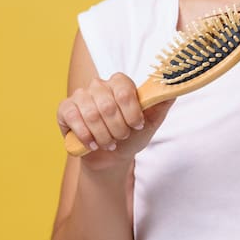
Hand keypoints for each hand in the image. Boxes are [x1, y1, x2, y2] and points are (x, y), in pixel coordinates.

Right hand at [57, 72, 174, 169]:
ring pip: (92, 114)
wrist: (110, 156)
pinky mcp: (65, 109)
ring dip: (103, 136)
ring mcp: (80, 95)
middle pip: (108, 106)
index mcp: (120, 82)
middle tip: (121, 138)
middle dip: (118, 129)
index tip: (137, 126)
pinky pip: (74, 118)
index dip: (132, 113)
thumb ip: (162, 102)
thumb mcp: (151, 122)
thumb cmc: (131, 135)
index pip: (125, 91)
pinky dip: (86, 136)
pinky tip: (92, 144)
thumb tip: (174, 85)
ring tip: (109, 143)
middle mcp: (99, 84)